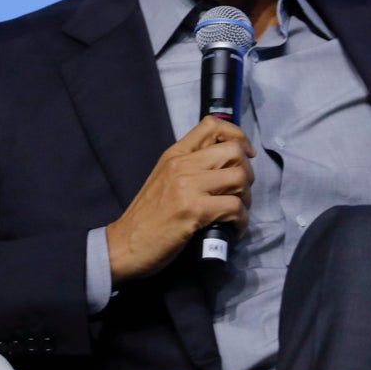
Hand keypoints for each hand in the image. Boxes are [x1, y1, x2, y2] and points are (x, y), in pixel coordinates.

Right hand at [105, 116, 254, 283]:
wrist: (123, 245)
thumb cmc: (147, 216)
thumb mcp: (164, 178)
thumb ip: (188, 166)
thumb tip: (223, 165)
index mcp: (175, 154)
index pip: (212, 125)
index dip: (237, 135)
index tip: (245, 155)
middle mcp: (182, 165)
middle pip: (234, 150)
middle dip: (247, 172)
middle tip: (241, 191)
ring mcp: (187, 187)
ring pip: (239, 178)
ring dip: (247, 198)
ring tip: (237, 213)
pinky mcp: (193, 211)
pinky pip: (235, 208)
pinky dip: (241, 221)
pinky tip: (233, 229)